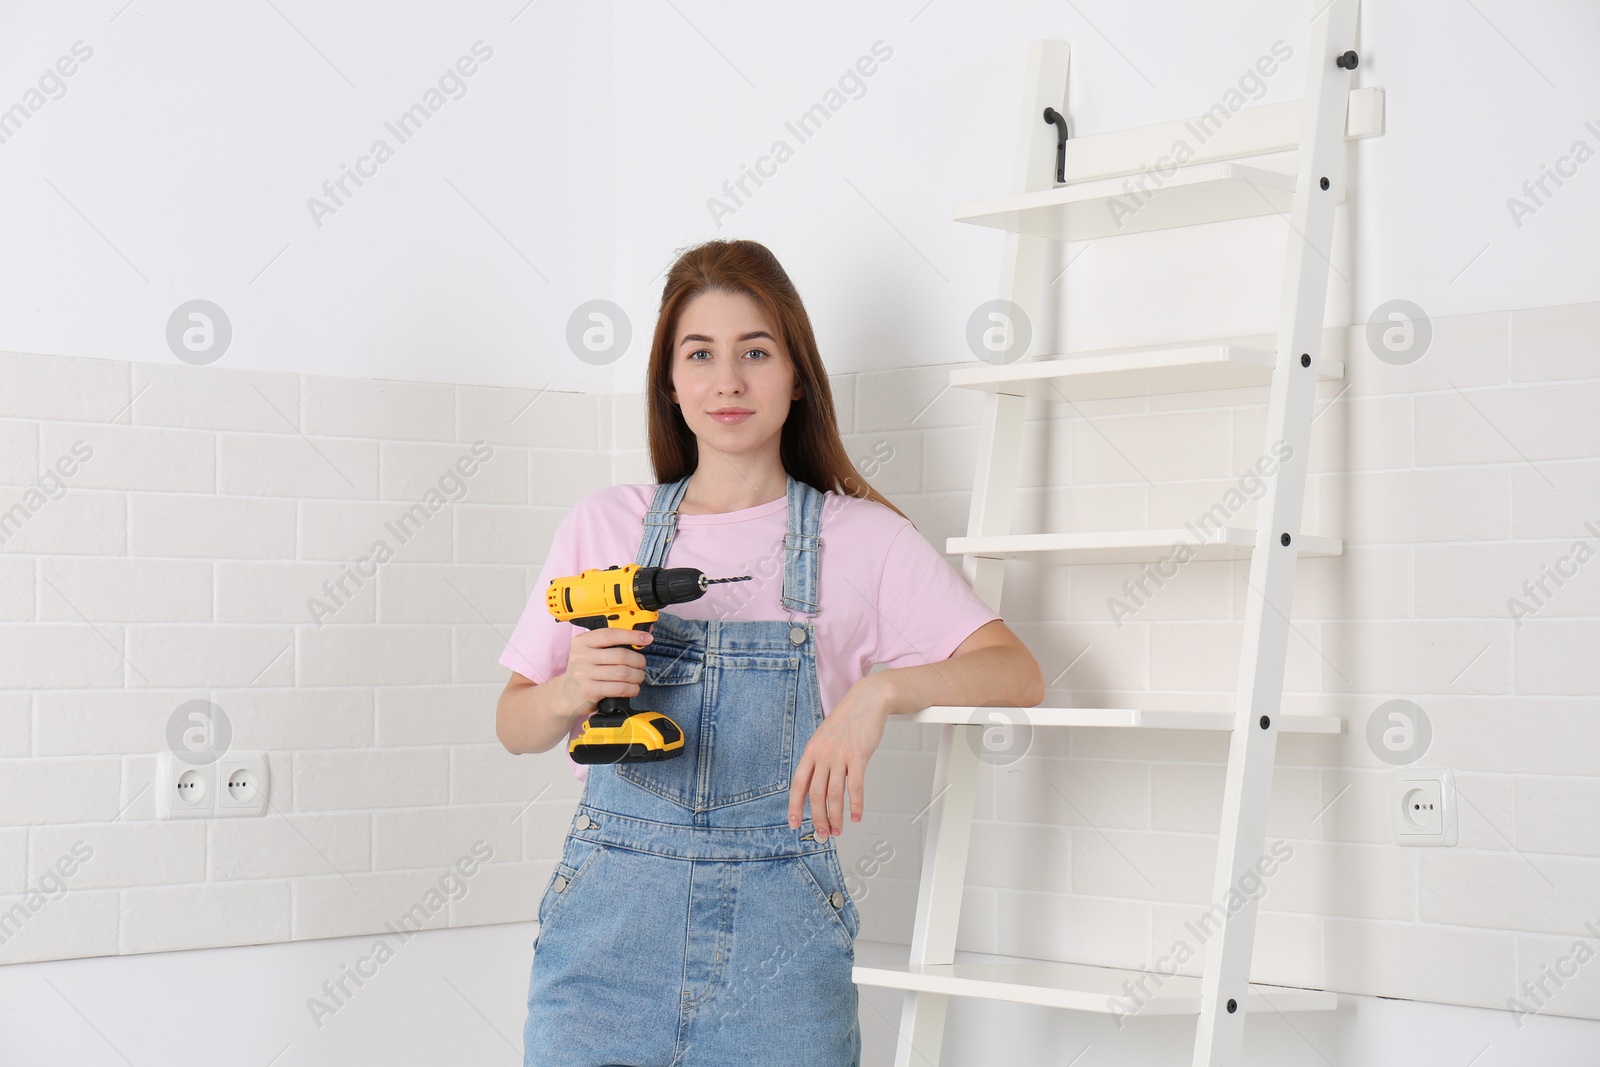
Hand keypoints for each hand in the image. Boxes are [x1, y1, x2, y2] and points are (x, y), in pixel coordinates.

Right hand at [561, 627, 652, 718]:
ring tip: (638, 677)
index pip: (611, 634)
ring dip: (637, 676)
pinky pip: (619, 688)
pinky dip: (632, 689)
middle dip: (638, 661)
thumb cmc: (585, 671)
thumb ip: (612, 644)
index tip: (646, 638)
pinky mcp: (589, 690)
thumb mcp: (591, 653)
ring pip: (622, 673)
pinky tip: (633, 688)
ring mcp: (583, 674)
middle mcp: (581, 656)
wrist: (566, 694)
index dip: (632, 635)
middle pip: (620, 655)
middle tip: (642, 665)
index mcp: (582, 641)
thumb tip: (641, 636)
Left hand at [787, 676, 892, 841]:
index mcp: (811, 752)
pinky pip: (855, 786)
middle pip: (815, 794)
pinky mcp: (858, 755)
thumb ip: (820, 760)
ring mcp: (840, 755)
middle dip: (818, 818)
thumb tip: (819, 786)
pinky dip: (856, 805)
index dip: (795, 807)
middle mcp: (822, 755)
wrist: (867, 700)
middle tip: (823, 834)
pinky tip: (857, 816)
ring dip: (835, 816)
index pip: (798, 784)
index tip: (794, 824)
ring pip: (834, 794)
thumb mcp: (825, 739)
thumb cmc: (848, 721)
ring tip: (838, 830)